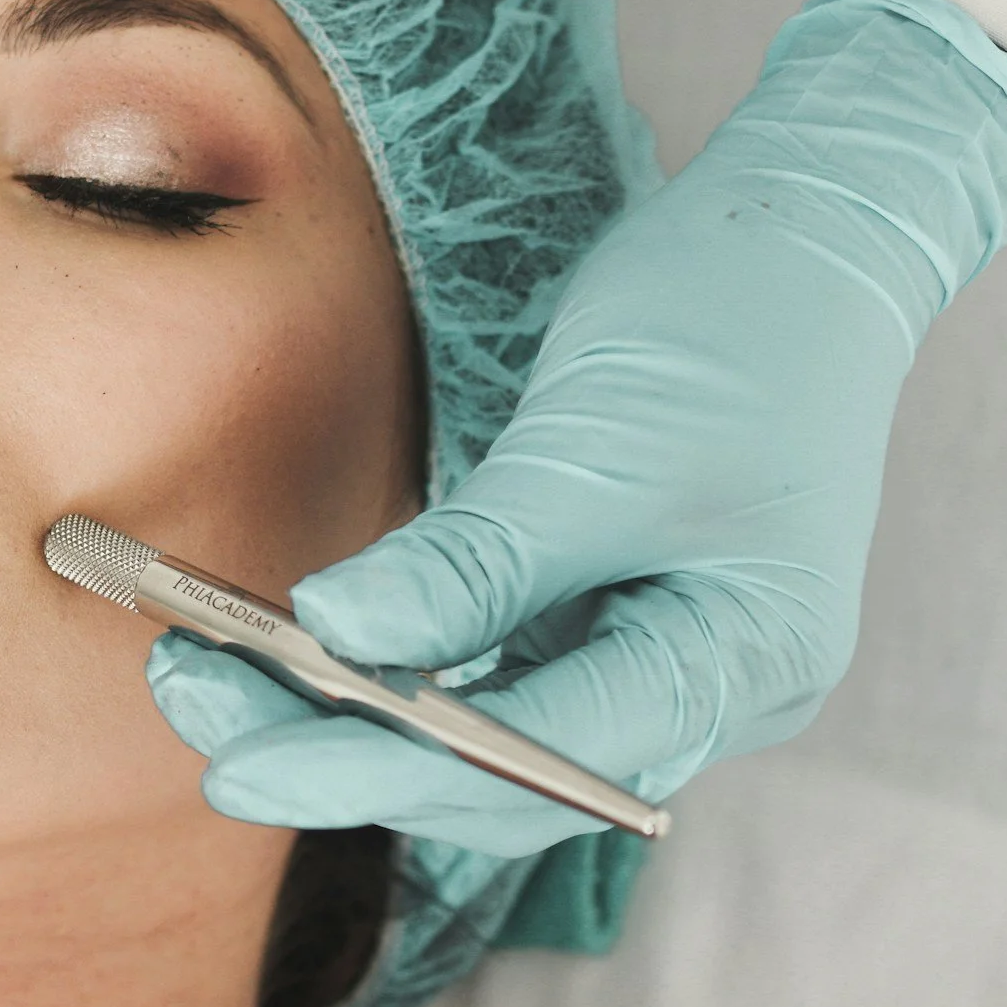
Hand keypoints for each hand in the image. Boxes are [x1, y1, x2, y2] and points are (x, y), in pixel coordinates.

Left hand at [148, 0, 1006, 857]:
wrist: (812, 228)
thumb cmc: (734, 322)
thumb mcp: (596, 447)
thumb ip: (474, 562)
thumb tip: (334, 638)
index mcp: (738, 666)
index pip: (533, 768)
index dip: (377, 772)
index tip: (239, 765)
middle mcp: (707, 690)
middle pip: (500, 778)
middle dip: (342, 755)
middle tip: (195, 709)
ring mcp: (661, 653)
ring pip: (484, 735)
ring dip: (351, 717)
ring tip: (212, 676)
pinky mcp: (614, 607)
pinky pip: (492, 674)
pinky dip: (397, 665)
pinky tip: (302, 650)